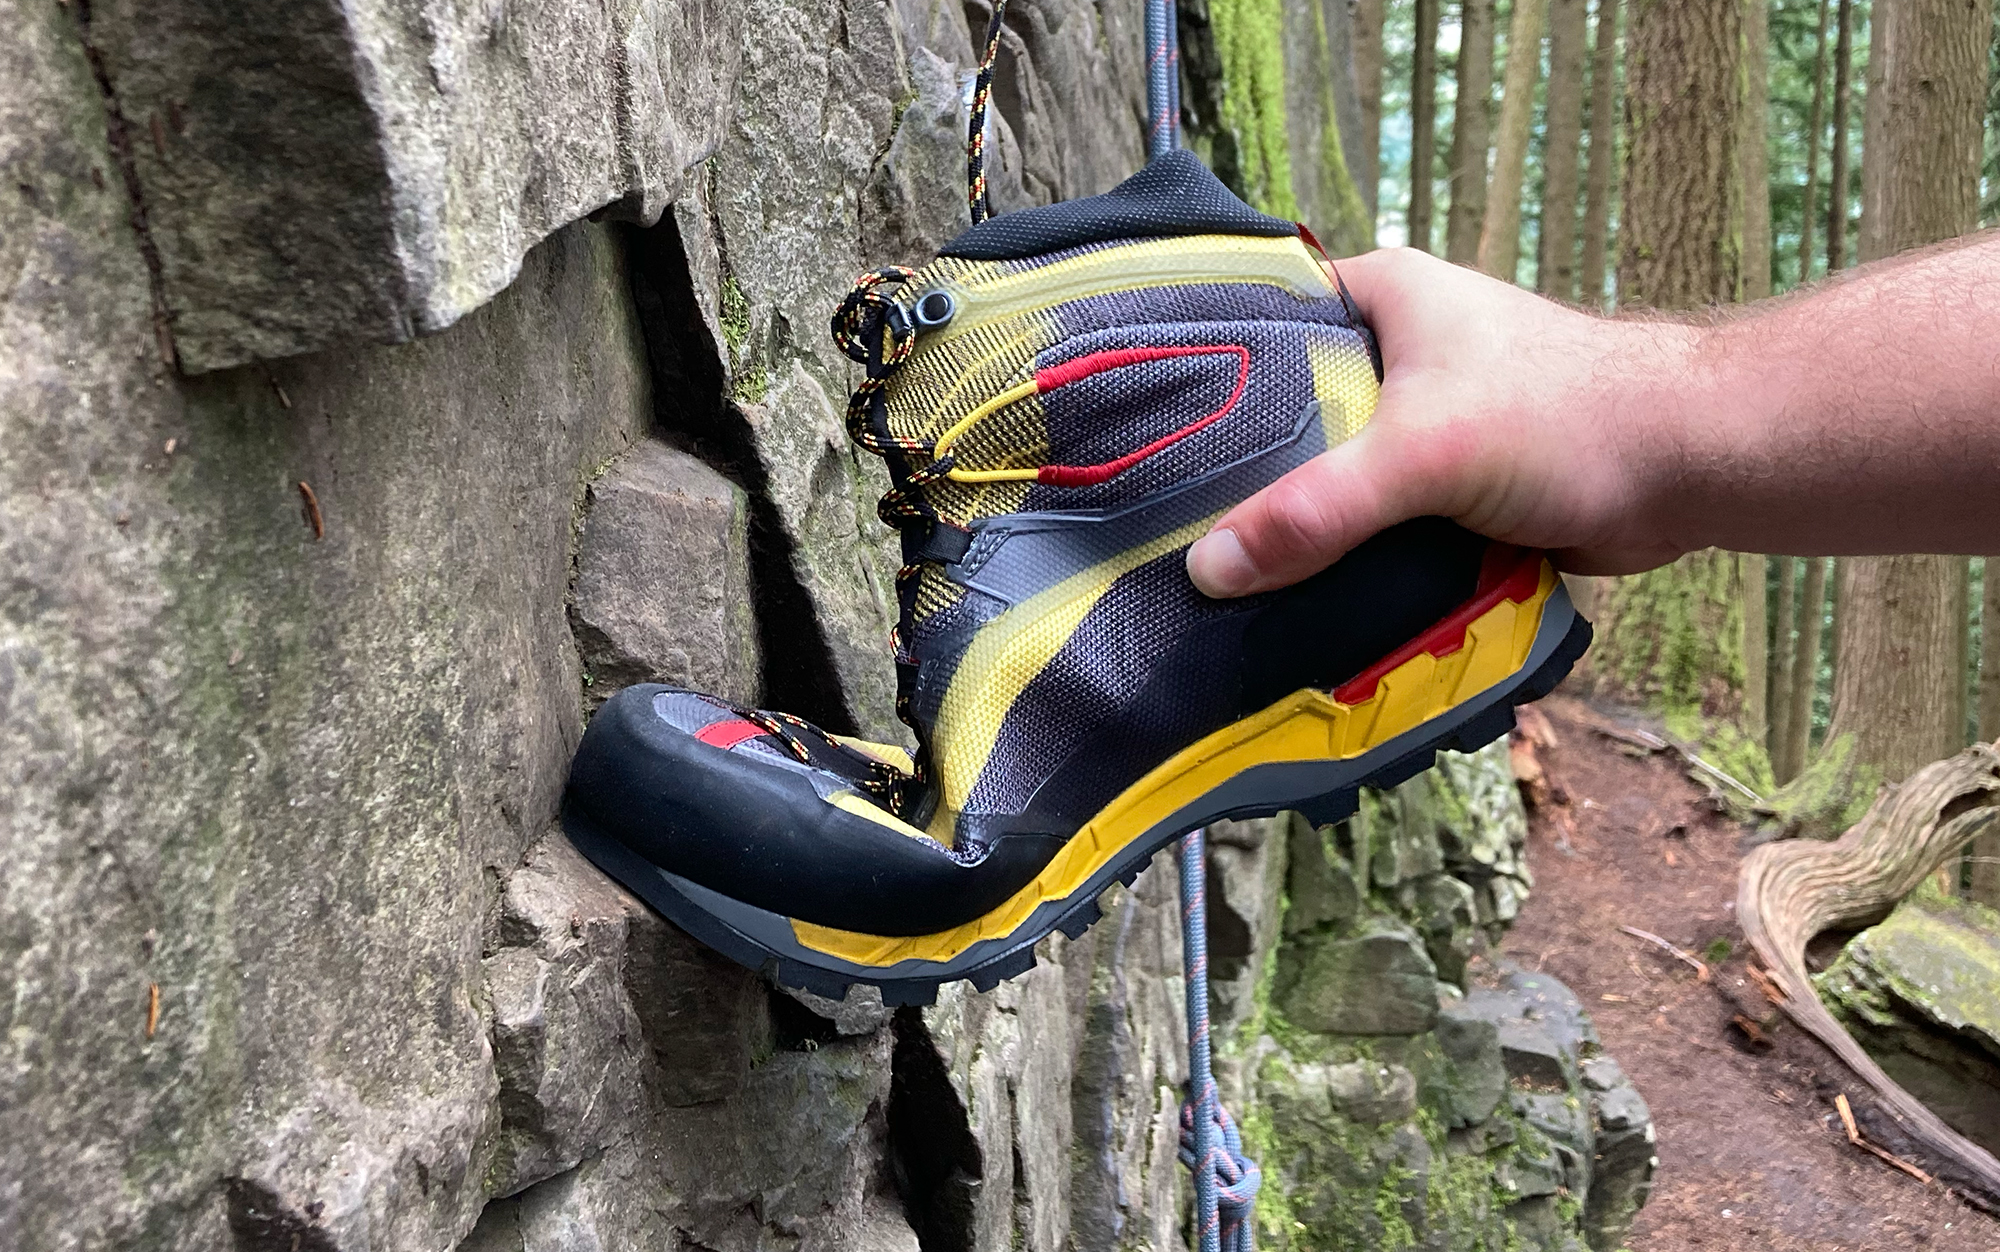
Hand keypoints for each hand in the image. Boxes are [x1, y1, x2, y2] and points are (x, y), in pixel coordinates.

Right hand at [1186, 248, 1699, 596]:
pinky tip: (1291, 600)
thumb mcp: (1423, 453)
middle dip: (1236, 478)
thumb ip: (1318, 508)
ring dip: (1294, 529)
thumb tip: (1211, 569)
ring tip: (1212, 579)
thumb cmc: (1568, 419)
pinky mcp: (1446, 486)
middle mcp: (1390, 351)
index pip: (1251, 326)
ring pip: (1327, 478)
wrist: (1690, 468)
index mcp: (1375, 297)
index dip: (1193, 383)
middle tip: (1158, 533)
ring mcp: (1419, 423)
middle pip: (1281, 418)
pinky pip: (1370, 523)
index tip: (1128, 446)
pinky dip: (1343, 559)